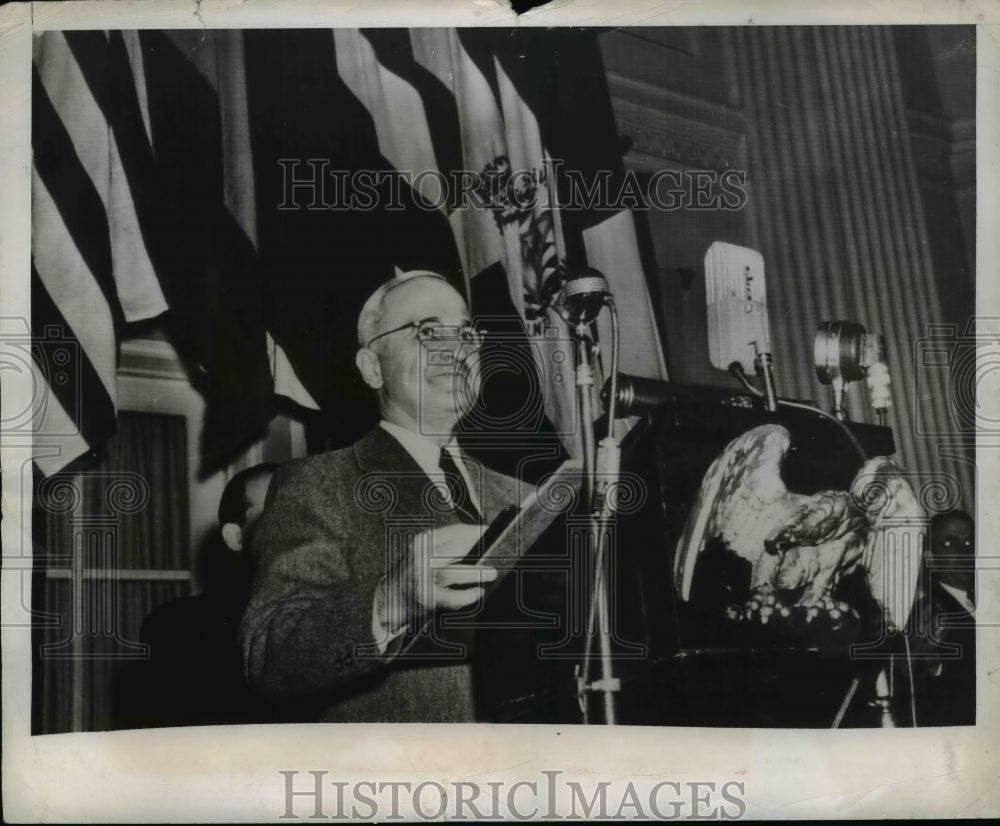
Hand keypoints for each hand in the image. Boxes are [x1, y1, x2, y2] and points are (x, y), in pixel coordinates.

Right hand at [377, 523, 496, 634]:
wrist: (391, 598)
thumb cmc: (413, 572)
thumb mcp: (423, 551)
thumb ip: (445, 546)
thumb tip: (481, 544)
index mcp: (422, 541)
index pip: (455, 531)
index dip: (477, 531)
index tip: (491, 533)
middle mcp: (421, 557)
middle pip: (456, 549)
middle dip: (479, 550)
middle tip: (497, 553)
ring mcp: (422, 578)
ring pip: (454, 573)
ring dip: (476, 574)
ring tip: (491, 574)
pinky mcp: (426, 599)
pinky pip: (452, 598)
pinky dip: (467, 596)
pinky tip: (477, 594)